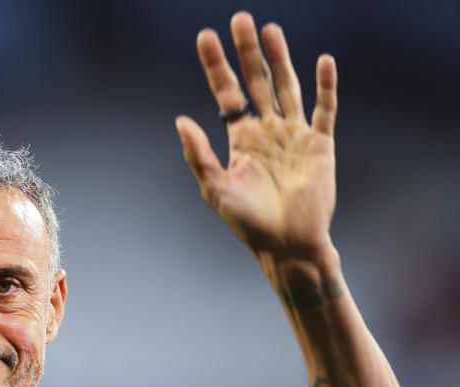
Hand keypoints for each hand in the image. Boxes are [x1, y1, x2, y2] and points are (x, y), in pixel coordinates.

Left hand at [177, 12, 337, 260]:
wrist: (287, 244)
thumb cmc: (248, 222)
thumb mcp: (216, 189)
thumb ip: (198, 155)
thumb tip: (180, 120)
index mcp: (241, 139)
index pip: (227, 93)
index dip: (216, 66)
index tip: (206, 37)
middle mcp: (267, 130)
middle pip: (257, 81)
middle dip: (247, 51)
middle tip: (240, 19)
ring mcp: (294, 135)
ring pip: (287, 87)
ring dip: (280, 58)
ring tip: (270, 30)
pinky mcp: (320, 145)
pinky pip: (324, 110)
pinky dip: (325, 86)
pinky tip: (322, 61)